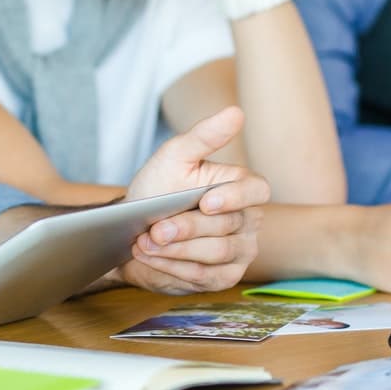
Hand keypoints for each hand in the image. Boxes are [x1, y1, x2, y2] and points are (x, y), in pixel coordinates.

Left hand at [114, 107, 270, 292]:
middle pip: (228, 226)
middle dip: (187, 228)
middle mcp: (248, 221)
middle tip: (155, 230)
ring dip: (178, 249)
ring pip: (218, 253)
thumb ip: (205, 136)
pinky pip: (207, 276)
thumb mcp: (174, 157)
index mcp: (242, 187)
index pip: (258, 191)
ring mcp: (240, 251)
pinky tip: (153, 258)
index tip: (207, 203)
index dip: (236, 197)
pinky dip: (176, 268)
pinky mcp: (224, 277)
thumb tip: (236, 112)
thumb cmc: (158, 188)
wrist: (133, 228)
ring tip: (146, 243)